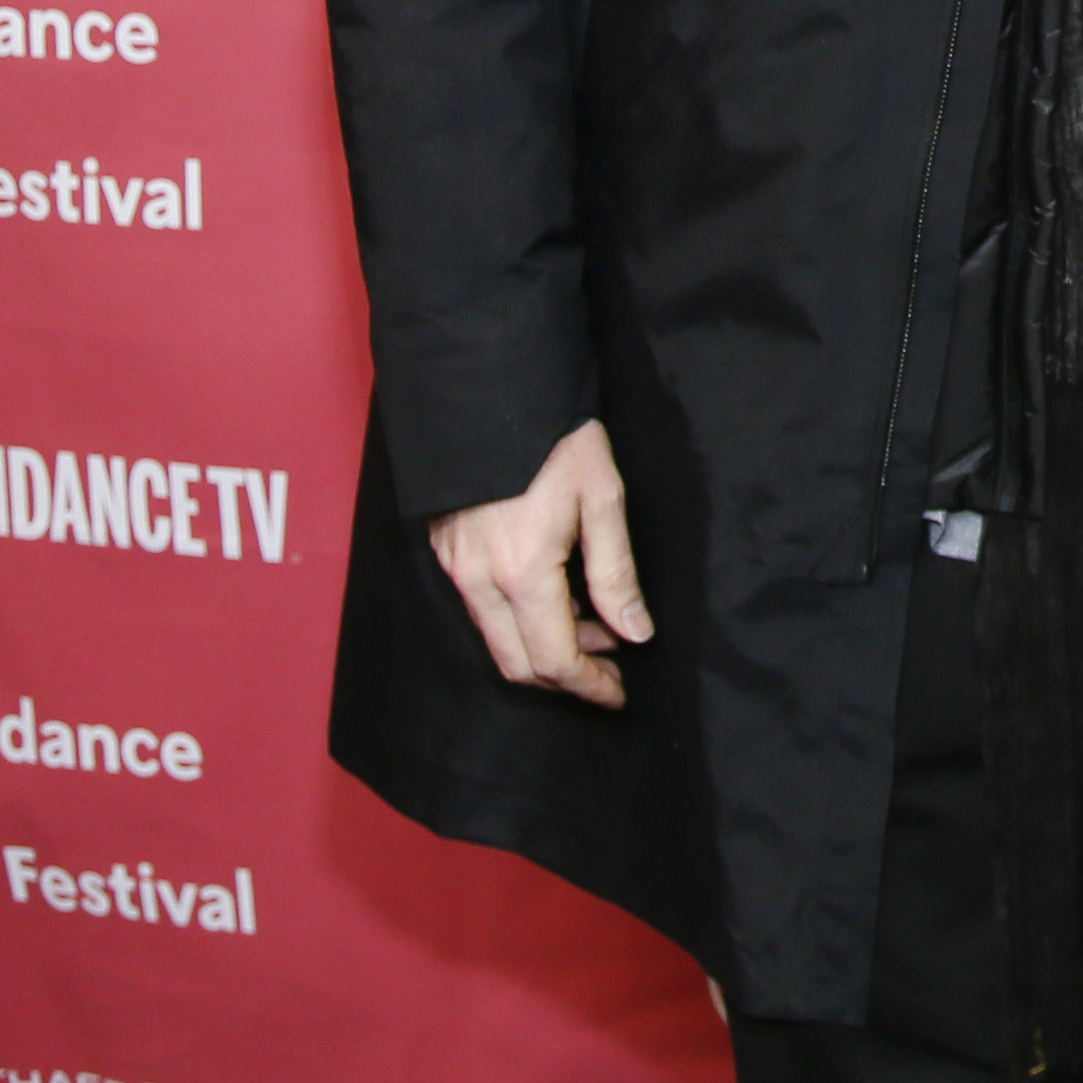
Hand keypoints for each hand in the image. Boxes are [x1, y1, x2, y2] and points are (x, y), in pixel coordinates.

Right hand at [426, 418, 653, 708]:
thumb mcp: (603, 500)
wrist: (493, 389)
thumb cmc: (558, 439)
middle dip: (566, 678)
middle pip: (517, 663)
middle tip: (610, 671)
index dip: (589, 686)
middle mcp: (478, 581)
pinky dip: (519, 621)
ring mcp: (455, 567)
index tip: (620, 694)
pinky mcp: (447, 551)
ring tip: (594, 629)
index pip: (553, 659)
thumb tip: (635, 633)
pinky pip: (481, 610)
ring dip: (543, 647)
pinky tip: (557, 599)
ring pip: (496, 639)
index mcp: (521, 572)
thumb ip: (616, 573)